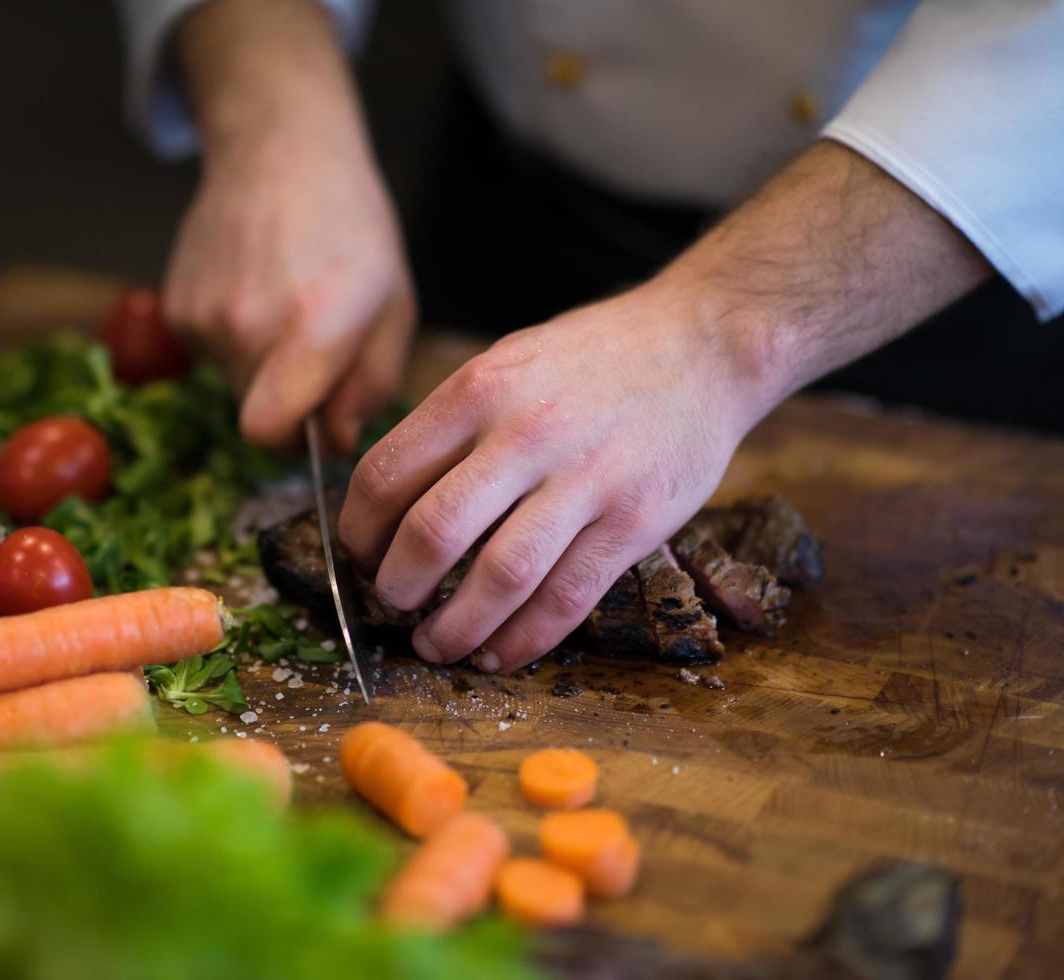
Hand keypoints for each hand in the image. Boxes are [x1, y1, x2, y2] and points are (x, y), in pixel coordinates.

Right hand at [164, 0, 414, 452]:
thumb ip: (372, 386)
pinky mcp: (177, 304)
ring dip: (261, 363)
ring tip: (286, 302)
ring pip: (233, 381)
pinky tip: (255, 286)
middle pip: (256, 412)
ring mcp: (204, 313)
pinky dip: (232, 335)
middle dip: (288, 398)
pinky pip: (209, 350)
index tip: (315, 424)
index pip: (269, 431)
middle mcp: (248, 324)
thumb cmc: (352, 229)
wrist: (281, 151)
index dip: (293, 443)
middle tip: (315, 345)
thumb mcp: (394, 307)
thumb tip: (338, 439)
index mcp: (313, 328)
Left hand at [337, 281, 765, 673]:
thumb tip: (390, 500)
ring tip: (434, 644)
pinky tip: (498, 654)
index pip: (387, 472)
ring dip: (455, 627)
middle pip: (433, 531)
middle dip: (397, 585)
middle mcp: (527, 432)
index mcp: (481, 388)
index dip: (359, 529)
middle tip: (392, 603)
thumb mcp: (509, 360)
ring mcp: (586, 479)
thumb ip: (455, 422)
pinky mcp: (634, 521)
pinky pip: (566, 598)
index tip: (360, 554)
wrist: (704, 343)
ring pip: (499, 577)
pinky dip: (523, 639)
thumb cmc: (596, 357)